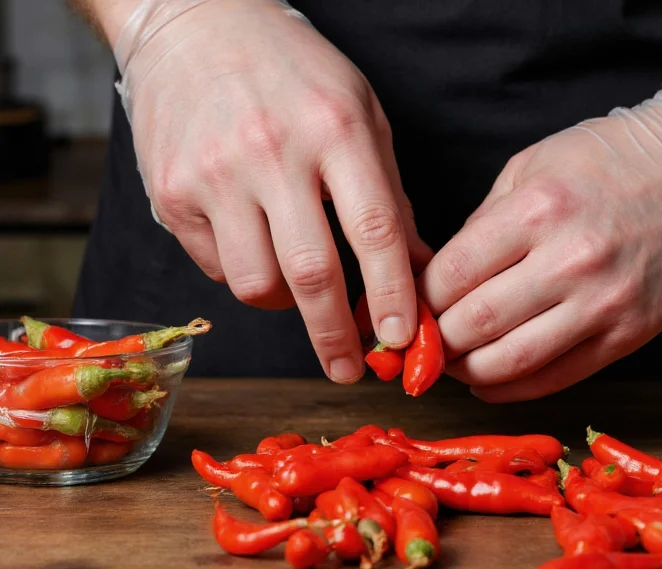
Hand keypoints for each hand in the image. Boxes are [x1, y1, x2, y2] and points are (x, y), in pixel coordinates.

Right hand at [114, 0, 431, 382]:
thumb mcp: (361, 114)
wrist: (195, 24)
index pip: (374, 231)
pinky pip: (216, 267)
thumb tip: (417, 269)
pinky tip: (257, 245)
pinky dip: (246, 274)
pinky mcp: (171, 192)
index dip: (392, 295)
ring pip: (257, 284)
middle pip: (312, 274)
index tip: (402, 339)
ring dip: (288, 304)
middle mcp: (271, 152)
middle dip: (336, 337)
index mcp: (335, 129)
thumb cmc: (294, 72)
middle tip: (350, 370)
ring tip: (299, 283)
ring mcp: (214, 174)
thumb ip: (389, 195)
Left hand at [420, 88, 661, 401]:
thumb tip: (442, 276)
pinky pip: (558, 377)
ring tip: (452, 365)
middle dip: (436, 341)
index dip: (419, 300)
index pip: (452, 274)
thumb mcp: (535, 165)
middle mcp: (569, 259)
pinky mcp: (630, 334)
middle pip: (474, 323)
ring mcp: (603, 302)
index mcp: (538, 208)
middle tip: (422, 342)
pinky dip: (512, 389)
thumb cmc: (614, 159)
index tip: (408, 309)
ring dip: (467, 372)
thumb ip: (485, 221)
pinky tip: (487, 383)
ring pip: (511, 361)